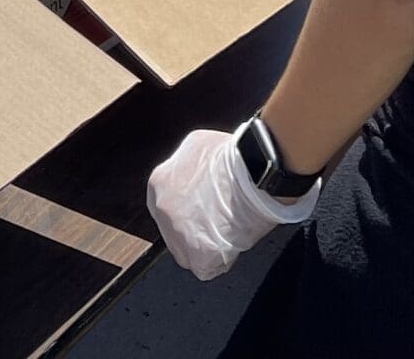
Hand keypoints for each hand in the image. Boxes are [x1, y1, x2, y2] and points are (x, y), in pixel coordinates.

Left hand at [147, 127, 317, 281]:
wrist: (254, 173)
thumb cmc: (233, 157)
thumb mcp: (197, 146)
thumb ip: (186, 165)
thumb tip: (192, 174)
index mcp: (159, 182)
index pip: (166, 206)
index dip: (187, 210)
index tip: (202, 210)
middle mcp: (163, 209)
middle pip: (174, 232)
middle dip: (194, 230)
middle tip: (218, 221)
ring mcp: (178, 234)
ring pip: (187, 253)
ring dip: (206, 247)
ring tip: (228, 233)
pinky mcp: (198, 255)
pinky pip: (206, 268)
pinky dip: (220, 261)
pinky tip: (232, 245)